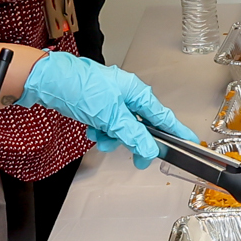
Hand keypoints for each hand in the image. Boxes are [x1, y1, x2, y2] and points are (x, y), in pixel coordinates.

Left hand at [15, 52, 193, 167]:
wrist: (49, 81)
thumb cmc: (79, 87)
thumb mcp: (111, 117)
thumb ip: (133, 135)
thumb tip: (149, 150)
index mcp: (136, 92)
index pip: (163, 117)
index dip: (177, 131)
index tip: (190, 142)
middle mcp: (127, 94)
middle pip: (141, 126)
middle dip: (133, 141)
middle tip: (137, 158)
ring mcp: (112, 100)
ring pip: (122, 128)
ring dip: (112, 137)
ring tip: (100, 138)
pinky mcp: (98, 105)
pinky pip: (107, 125)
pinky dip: (100, 131)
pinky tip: (91, 130)